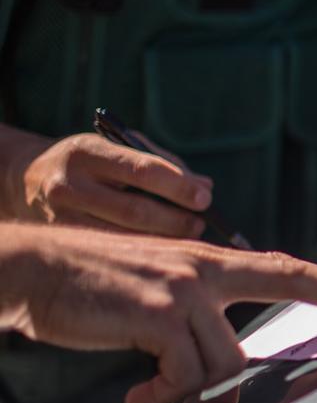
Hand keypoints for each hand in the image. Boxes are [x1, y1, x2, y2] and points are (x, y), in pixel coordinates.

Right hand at [5, 225, 316, 402]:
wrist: (33, 270)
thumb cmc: (93, 288)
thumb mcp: (158, 291)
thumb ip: (198, 315)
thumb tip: (229, 366)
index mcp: (208, 260)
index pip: (284, 268)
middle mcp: (204, 268)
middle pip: (288, 285)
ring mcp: (184, 289)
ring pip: (226, 360)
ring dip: (189, 387)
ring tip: (151, 388)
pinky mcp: (157, 315)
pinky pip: (185, 376)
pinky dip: (160, 395)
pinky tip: (133, 396)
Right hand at [9, 132, 213, 237]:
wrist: (25, 181)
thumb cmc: (90, 163)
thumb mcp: (117, 149)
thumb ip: (163, 163)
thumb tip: (206, 187)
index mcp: (87, 152)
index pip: (142, 170)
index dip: (178, 186)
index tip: (205, 198)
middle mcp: (70, 185)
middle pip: (136, 210)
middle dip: (176, 220)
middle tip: (200, 223)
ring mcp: (62, 218)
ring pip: (124, 238)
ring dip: (165, 240)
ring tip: (188, 236)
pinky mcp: (61, 244)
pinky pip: (111, 252)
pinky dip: (143, 253)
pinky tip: (162, 252)